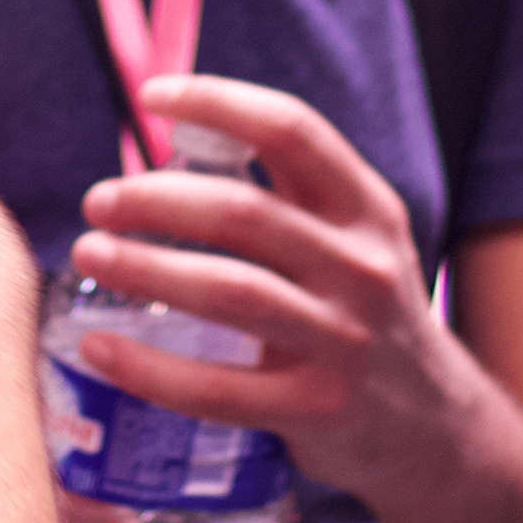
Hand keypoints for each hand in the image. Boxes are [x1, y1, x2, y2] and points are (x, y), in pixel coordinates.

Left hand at [64, 74, 491, 504]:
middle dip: (156, 198)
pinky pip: (216, 389)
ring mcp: (342, 342)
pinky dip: (148, 367)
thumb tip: (180, 137)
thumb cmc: (366, 313)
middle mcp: (361, 267)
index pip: (292, 131)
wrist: (433, 428)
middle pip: (244, 213)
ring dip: (144, 268)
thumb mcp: (356, 240)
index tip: (152, 95)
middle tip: (99, 201)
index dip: (218, 102)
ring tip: (88, 254)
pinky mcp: (315, 410)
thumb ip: (289, 195)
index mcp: (367, 209)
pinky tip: (99, 346)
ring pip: (229, 292)